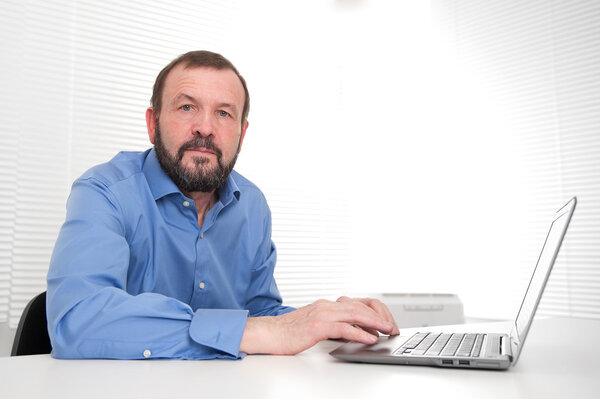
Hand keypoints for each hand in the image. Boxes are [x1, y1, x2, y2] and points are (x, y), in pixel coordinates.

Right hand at [239, 297, 398, 354]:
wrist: (267, 334)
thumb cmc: (289, 332)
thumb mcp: (317, 325)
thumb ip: (336, 325)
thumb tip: (358, 331)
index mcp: (328, 305)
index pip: (359, 302)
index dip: (377, 311)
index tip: (387, 323)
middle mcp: (327, 306)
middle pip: (362, 305)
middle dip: (381, 315)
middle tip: (393, 328)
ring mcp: (322, 314)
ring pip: (356, 313)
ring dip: (376, 322)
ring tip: (388, 330)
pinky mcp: (317, 326)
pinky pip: (343, 328)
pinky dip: (360, 333)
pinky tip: (369, 339)